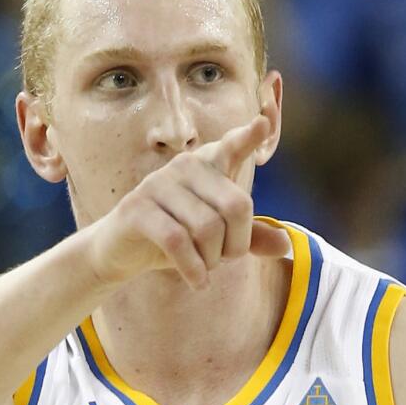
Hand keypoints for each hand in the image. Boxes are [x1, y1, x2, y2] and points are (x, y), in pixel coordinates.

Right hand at [88, 114, 290, 288]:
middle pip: (236, 206)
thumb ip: (249, 237)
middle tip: (224, 260)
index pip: (232, 147)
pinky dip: (194, 268)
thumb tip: (286, 245)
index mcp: (207, 166)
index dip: (248, 137)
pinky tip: (197, 282)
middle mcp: (184, 166)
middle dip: (237, 244)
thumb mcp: (215, 238)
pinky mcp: (136, 209)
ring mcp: (158, 184)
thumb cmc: (174, 238)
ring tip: (205, 269)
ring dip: (213, 259)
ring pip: (207, 227)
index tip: (263, 123)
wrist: (119, 252)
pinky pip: (178, 241)